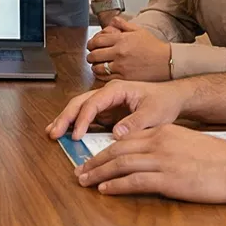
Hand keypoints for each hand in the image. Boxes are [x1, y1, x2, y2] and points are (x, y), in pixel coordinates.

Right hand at [45, 78, 187, 140]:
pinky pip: (88, 118)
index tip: (77, 135)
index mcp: (117, 90)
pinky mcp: (107, 113)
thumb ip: (135, 123)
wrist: (173, 98)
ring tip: (52, 133)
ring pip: (80, 109)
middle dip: (65, 118)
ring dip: (66, 120)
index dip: (83, 119)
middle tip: (54, 133)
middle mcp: (107, 94)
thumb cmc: (164, 102)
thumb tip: (116, 134)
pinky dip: (75, 125)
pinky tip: (66, 134)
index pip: (93, 103)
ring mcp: (106, 103)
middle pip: (80, 103)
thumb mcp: (154, 113)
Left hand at [75, 124, 225, 202]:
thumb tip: (149, 159)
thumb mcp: (188, 144)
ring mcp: (163, 160)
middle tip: (79, 170)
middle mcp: (159, 142)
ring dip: (98, 173)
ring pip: (120, 165)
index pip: (126, 139)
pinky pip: (135, 181)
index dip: (105, 149)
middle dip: (94, 161)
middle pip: (117, 150)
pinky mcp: (168, 179)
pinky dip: (116, 186)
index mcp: (163, 132)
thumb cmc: (219, 160)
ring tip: (84, 181)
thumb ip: (167, 147)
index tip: (92, 157)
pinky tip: (104, 190)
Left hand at [85, 16, 170, 81]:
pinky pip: (106, 78)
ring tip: (96, 65)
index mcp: (121, 40)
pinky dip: (101, 75)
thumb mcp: (139, 30)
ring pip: (98, 68)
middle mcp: (119, 52)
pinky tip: (103, 73)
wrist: (166, 61)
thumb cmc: (153, 46)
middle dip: (90, 56)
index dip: (91, 44)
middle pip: (94, 55)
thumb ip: (124, 24)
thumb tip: (113, 20)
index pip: (97, 41)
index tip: (91, 46)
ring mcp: (121, 66)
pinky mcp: (124, 77)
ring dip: (94, 66)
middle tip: (91, 56)